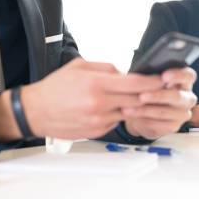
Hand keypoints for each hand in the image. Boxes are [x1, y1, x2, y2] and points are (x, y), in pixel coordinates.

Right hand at [0, 58, 163, 140]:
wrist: (35, 112)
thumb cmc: (55, 88)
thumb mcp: (79, 67)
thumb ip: (105, 68)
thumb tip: (126, 72)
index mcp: (96, 84)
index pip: (134, 83)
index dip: (152, 81)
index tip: (163, 78)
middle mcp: (99, 104)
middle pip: (137, 99)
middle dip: (150, 94)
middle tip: (161, 89)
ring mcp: (99, 120)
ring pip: (129, 112)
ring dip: (136, 105)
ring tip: (139, 97)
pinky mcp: (97, 131)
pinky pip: (116, 121)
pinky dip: (120, 114)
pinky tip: (117, 108)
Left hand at [123, 67, 197, 139]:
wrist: (144, 115)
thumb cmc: (148, 92)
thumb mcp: (146, 80)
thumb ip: (141, 73)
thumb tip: (115, 68)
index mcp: (183, 81)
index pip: (189, 76)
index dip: (178, 76)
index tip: (164, 76)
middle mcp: (187, 97)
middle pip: (177, 96)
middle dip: (158, 96)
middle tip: (142, 96)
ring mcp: (182, 113)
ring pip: (165, 111)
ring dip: (145, 110)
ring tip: (129, 107)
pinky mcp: (174, 126)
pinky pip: (159, 123)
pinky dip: (144, 119)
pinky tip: (133, 115)